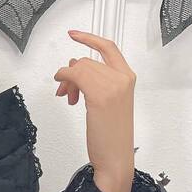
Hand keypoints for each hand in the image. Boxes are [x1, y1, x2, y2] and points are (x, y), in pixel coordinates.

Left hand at [53, 30, 135, 191]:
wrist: (115, 157)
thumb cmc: (111, 135)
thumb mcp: (108, 102)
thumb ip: (97, 81)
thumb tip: (76, 67)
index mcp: (128, 78)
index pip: (108, 48)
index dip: (89, 38)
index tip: (74, 34)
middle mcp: (122, 78)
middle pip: (87, 60)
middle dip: (72, 72)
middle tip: (65, 90)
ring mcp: (112, 86)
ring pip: (79, 67)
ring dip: (67, 80)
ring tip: (67, 96)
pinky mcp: (99, 95)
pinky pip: (75, 75)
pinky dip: (63, 79)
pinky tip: (63, 91)